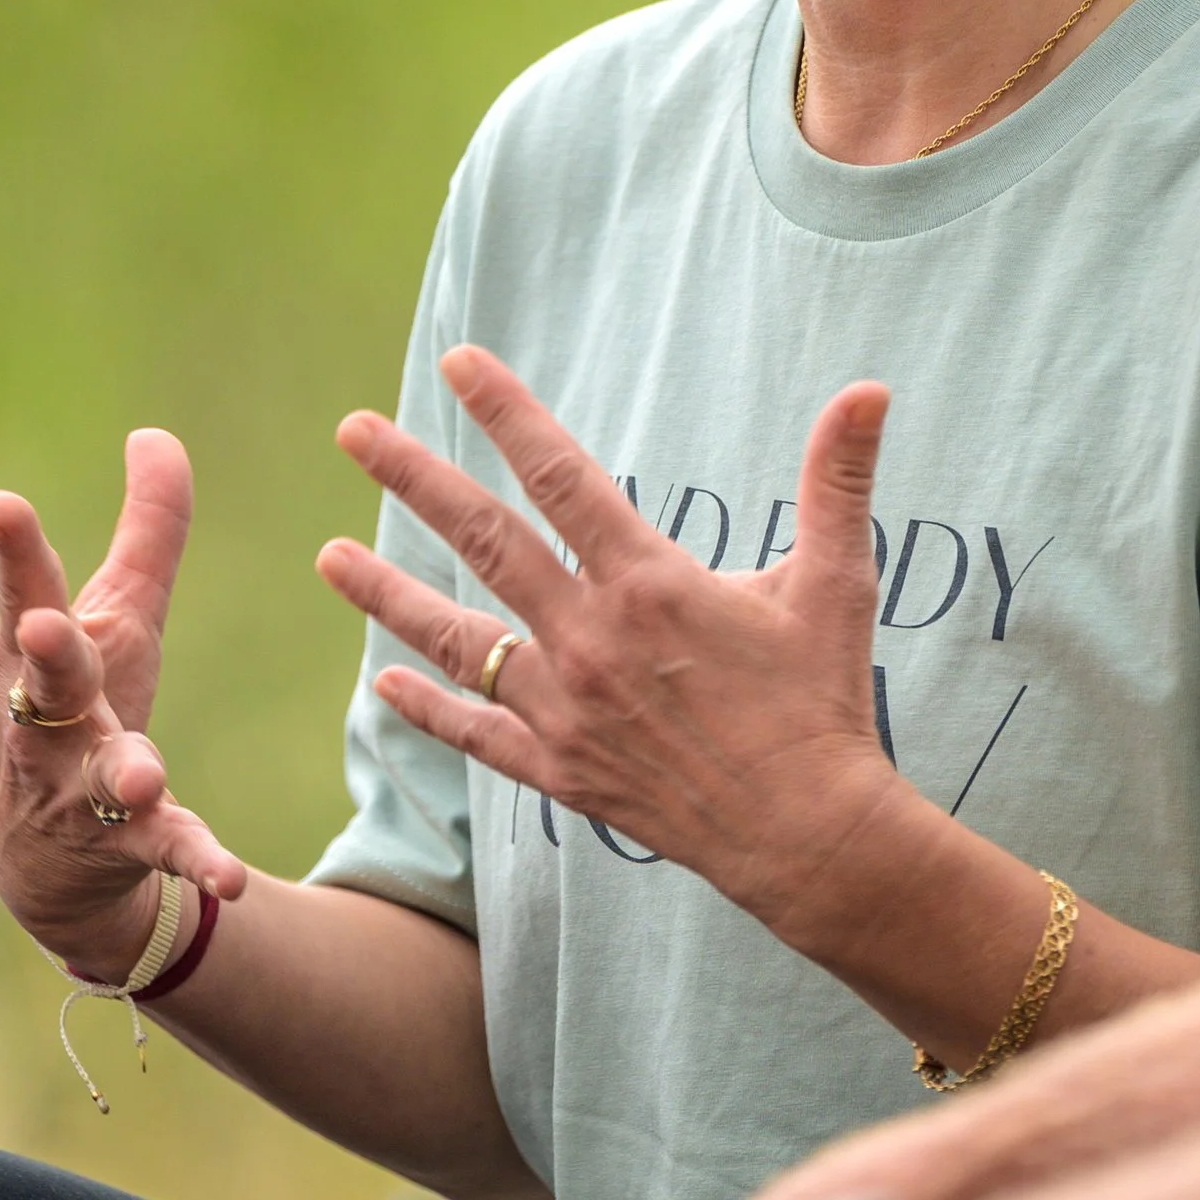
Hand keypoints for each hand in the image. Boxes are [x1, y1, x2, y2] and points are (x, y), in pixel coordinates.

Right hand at [0, 428, 247, 974]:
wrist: (48, 863)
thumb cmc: (82, 709)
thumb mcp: (115, 619)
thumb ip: (145, 532)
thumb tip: (155, 433)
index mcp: (41, 654)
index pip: (25, 592)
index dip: (14, 549)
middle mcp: (48, 721)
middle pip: (43, 683)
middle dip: (43, 654)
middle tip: (39, 629)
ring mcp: (82, 788)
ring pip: (97, 777)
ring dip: (122, 772)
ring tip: (142, 776)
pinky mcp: (128, 844)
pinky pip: (163, 850)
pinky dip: (194, 858)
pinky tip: (228, 875)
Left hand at [318, 348, 903, 931]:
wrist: (809, 836)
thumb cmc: (824, 703)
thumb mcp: (835, 583)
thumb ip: (838, 481)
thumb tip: (871, 390)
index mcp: (650, 583)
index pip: (562, 476)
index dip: (508, 414)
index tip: (460, 363)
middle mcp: (590, 639)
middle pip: (484, 541)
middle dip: (413, 479)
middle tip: (355, 431)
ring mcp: (566, 710)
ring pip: (456, 638)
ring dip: (387, 592)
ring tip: (328, 555)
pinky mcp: (562, 771)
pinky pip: (476, 735)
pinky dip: (428, 708)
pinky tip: (385, 685)